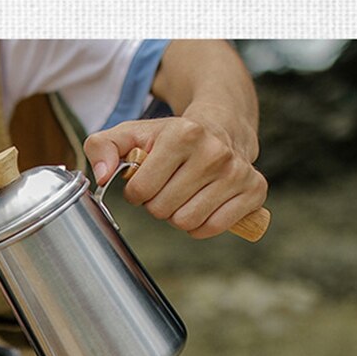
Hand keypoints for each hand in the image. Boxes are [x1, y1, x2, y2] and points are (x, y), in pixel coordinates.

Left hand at [83, 111, 267, 238]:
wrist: (221, 127)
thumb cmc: (169, 138)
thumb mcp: (131, 134)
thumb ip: (102, 147)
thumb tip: (101, 175)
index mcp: (183, 135)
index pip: (140, 191)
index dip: (136, 191)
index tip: (146, 178)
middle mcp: (215, 152)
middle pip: (162, 210)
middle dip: (157, 203)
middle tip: (167, 186)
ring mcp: (238, 172)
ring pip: (186, 222)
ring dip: (178, 214)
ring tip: (184, 193)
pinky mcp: (255, 190)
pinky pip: (211, 228)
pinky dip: (200, 225)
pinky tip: (202, 204)